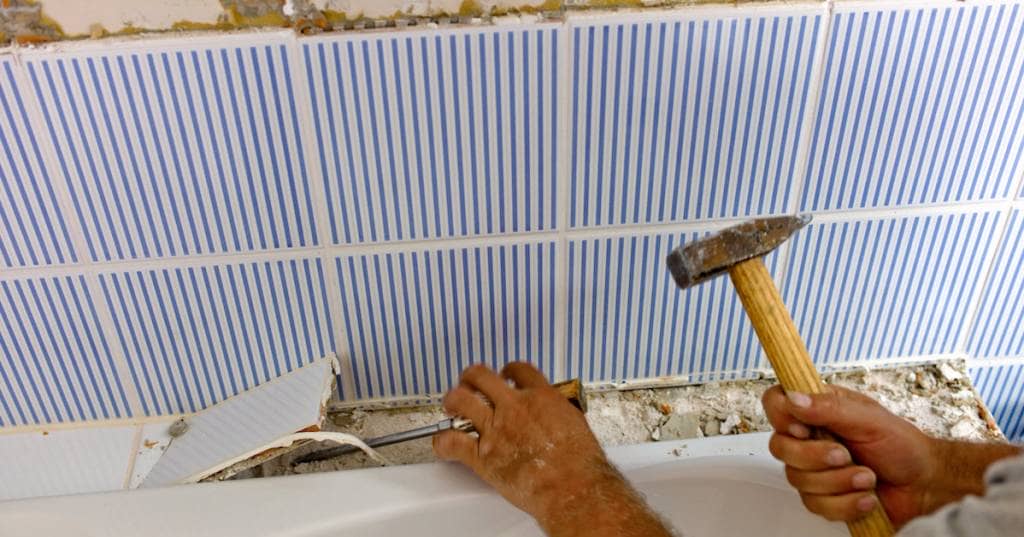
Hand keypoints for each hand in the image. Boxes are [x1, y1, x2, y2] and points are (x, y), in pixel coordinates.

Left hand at [433, 362, 672, 536]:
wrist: (572, 486)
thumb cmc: (580, 463)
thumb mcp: (576, 424)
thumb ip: (559, 414)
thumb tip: (557, 417)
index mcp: (540, 397)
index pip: (518, 370)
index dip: (509, 370)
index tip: (506, 375)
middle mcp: (514, 407)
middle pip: (482, 376)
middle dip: (472, 376)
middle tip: (470, 382)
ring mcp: (495, 429)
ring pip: (460, 400)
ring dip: (453, 400)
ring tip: (451, 404)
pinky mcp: (482, 456)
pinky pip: (452, 442)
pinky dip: (443, 442)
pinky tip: (444, 443)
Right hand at [761, 385, 935, 526]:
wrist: (924, 486)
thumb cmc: (903, 447)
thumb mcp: (870, 419)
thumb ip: (829, 407)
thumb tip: (794, 398)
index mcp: (818, 411)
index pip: (776, 403)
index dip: (782, 417)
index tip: (804, 428)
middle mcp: (811, 438)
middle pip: (780, 448)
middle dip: (815, 457)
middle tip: (845, 455)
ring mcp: (815, 470)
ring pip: (798, 480)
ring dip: (838, 482)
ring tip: (867, 477)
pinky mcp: (823, 497)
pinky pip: (816, 505)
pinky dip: (845, 503)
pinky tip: (865, 497)